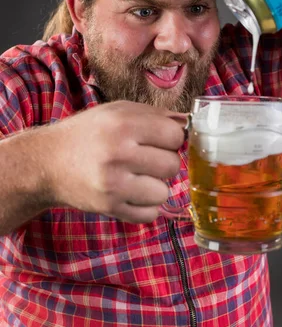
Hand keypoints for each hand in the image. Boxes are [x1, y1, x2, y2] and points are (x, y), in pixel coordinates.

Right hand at [47, 101, 186, 222]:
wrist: (48, 162)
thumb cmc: (88, 133)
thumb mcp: (117, 112)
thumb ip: (155, 115)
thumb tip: (189, 124)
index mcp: (123, 123)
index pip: (176, 135)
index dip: (171, 139)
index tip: (159, 141)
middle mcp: (119, 152)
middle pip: (172, 165)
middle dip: (163, 162)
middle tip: (145, 160)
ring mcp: (114, 183)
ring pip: (164, 192)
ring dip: (155, 187)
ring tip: (137, 178)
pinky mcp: (109, 207)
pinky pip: (150, 214)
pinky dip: (145, 206)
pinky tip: (131, 193)